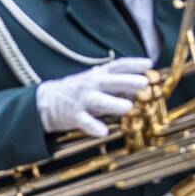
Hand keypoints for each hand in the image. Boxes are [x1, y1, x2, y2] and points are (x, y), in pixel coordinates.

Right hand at [36, 57, 151, 137]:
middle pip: (110, 81)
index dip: (132, 64)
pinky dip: (93, 126)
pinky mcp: (74, 115)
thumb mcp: (94, 81)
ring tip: (127, 107)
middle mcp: (91, 85)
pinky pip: (84, 121)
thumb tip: (141, 86)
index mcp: (97, 75)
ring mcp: (82, 100)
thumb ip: (116, 83)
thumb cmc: (77, 91)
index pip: (116, 66)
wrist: (46, 101)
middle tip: (143, 82)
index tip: (148, 64)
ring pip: (99, 101)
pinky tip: (103, 131)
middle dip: (126, 81)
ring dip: (113, 103)